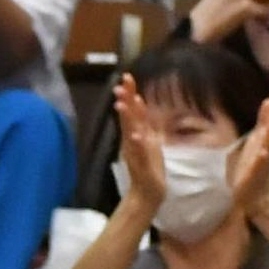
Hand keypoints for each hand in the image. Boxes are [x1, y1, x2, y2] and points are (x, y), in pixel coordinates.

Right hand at [113, 73, 166, 213]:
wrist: (148, 193)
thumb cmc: (148, 166)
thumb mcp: (147, 139)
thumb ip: (142, 121)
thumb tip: (139, 101)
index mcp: (136, 133)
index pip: (132, 109)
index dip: (130, 93)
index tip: (127, 76)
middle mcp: (132, 140)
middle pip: (128, 116)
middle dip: (125, 101)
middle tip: (120, 85)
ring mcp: (135, 152)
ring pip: (129, 131)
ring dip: (126, 119)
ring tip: (122, 105)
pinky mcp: (141, 164)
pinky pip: (138, 152)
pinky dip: (137, 143)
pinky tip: (136, 135)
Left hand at [228, 86, 268, 217]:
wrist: (255, 194)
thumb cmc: (256, 164)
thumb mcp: (258, 139)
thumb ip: (263, 121)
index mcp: (264, 139)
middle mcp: (265, 148)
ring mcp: (261, 162)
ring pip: (268, 145)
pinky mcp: (253, 176)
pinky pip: (258, 167)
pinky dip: (261, 159)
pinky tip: (264, 152)